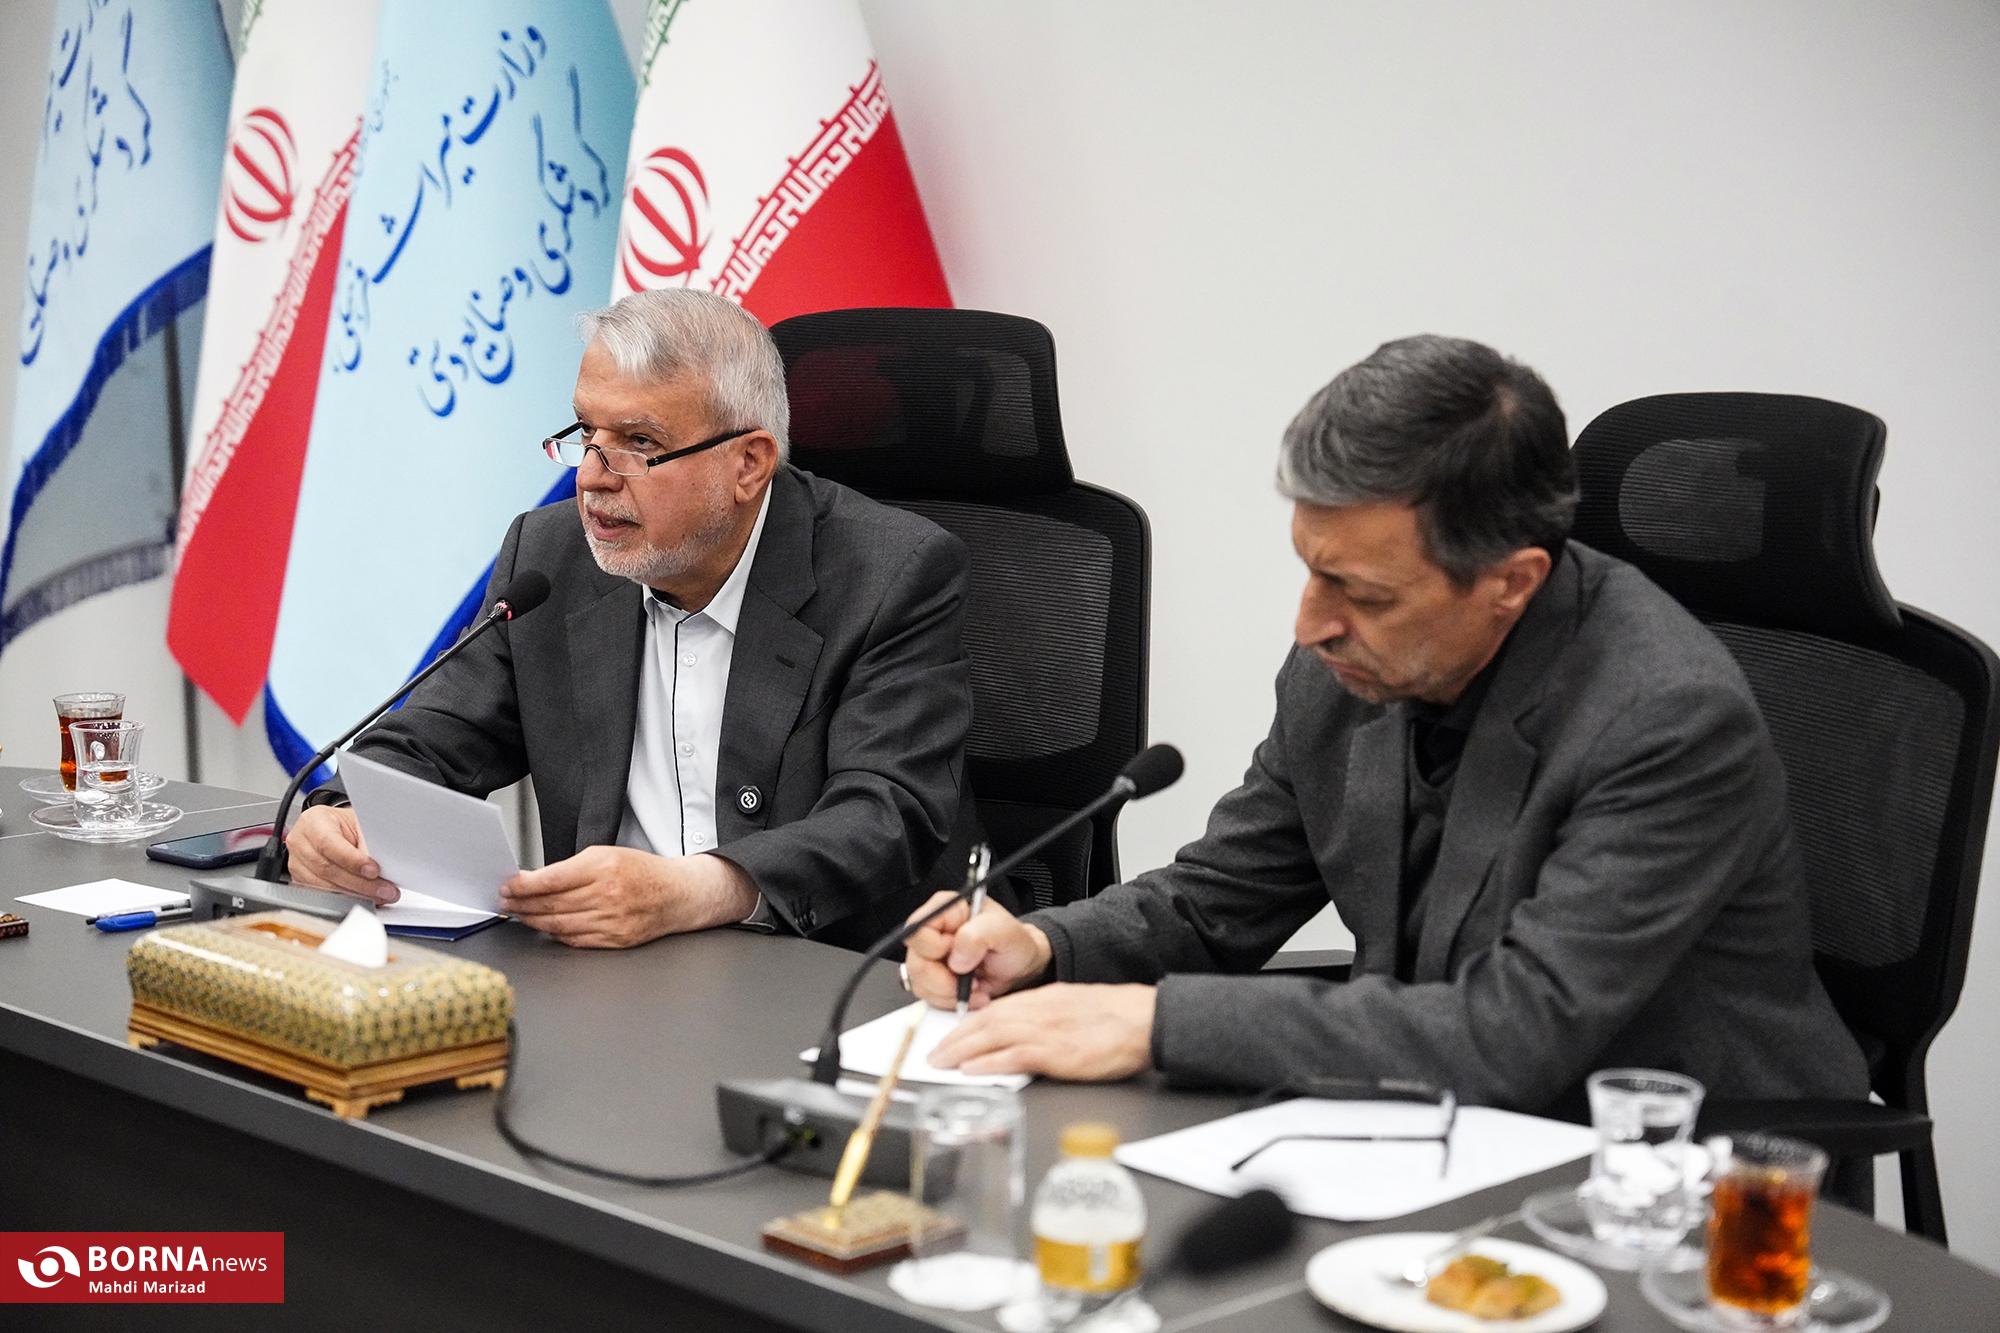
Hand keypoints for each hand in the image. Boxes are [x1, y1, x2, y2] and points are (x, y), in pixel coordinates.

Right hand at [286, 805, 399, 904]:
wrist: (334, 829)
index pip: (329, 844)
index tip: (374, 871)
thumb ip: (366, 843)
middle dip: (360, 883)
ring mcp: (297, 863)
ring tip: (379, 895)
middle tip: (384, 889)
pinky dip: (346, 897)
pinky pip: (323, 894)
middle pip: (327, 869)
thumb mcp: (359, 823)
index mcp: (313, 821)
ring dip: (356, 894)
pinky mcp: (300, 881)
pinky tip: (363, 897)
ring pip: (325, 886)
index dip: (352, 860)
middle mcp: (301, 842)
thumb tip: (379, 868)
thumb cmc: (345, 825)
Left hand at [500, 848, 759, 948]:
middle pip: (550, 905)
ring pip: (558, 925)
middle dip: (522, 904)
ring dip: (533, 921)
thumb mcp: (606, 855)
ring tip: (520, 915)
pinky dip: (555, 935)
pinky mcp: (614, 940)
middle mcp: (607, 894)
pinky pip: (574, 940)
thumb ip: (571, 868)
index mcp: (603, 867)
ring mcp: (611, 920)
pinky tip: (545, 928)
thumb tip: (534, 881)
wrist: (676, 894)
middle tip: (506, 902)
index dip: (523, 886)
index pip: (551, 880)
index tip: (507, 886)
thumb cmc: (641, 871)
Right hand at [902, 890, 1051, 1008]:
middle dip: (944, 980)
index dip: (936, 948)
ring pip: (919, 982)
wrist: (1020, 967)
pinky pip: (928, 996)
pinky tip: (970, 995)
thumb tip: (955, 956)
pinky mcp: (932, 977)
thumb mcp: (1006, 932)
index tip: (961, 957)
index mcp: (946, 909)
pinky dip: (950, 1001)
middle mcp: (933, 930)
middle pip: (916, 961)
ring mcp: (930, 956)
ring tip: (976, 988)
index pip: (918, 928)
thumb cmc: (1013, 944)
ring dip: (949, 993)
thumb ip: (979, 935)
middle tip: (971, 981)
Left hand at [928, 984, 1157, 1080]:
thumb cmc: (1116, 1015)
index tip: (950, 1037)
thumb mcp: (1074, 1008)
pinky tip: (973, 1069)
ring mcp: (1046, 1031)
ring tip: (942, 1062)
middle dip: (956, 1038)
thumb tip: (1024, 1033)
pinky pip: (1015, 1056)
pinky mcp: (1057, 1053)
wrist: (1144, 1019)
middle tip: (934, 1054)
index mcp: (1044, 999)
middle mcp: (1039, 1011)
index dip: (968, 1024)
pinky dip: (990, 1062)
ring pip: (993, 1036)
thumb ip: (1047, 1017)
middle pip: (986, 1022)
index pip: (995, 1010)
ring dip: (962, 1050)